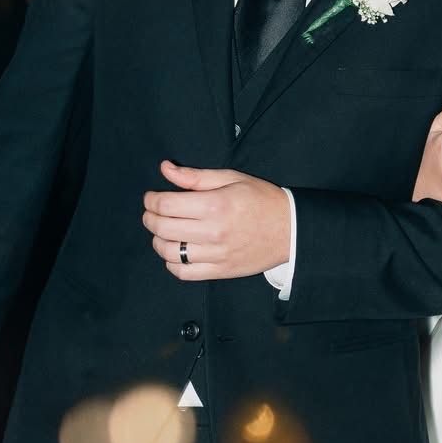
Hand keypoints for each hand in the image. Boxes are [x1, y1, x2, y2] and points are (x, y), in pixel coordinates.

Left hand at [143, 161, 290, 278]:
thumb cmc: (262, 200)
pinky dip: (172, 264)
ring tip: (163, 232)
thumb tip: (165, 169)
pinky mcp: (221, 271)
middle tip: (152, 213)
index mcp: (215, 205)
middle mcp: (213, 231)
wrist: (291, 229)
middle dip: (150, 218)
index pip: (166, 204)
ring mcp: (217, 254)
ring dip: (158, 241)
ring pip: (169, 252)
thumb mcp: (232, 178)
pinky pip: (184, 273)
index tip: (151, 198)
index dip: (151, 200)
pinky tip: (176, 252)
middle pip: (162, 228)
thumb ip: (195, 176)